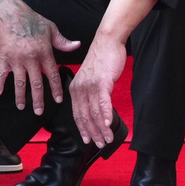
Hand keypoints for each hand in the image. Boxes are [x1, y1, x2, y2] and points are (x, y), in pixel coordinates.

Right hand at [0, 0, 76, 114]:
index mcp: (44, 52)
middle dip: (38, 99)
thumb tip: (76, 45)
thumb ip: (63, 41)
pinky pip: (1, 73)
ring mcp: (17, 60)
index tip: (58, 100)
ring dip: (21, 96)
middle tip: (40, 112)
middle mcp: (31, 59)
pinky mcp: (5, 58)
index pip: (52, 74)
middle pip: (36, 83)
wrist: (10, 14)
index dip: (56, 88)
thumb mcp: (51, 29)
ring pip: (20, 82)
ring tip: (22, 106)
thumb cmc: (31, 20)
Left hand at [69, 33, 125, 147]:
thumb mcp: (91, 79)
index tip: (87, 139)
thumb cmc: (101, 59)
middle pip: (85, 116)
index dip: (82, 128)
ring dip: (101, 128)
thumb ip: (92, 94)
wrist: (107, 41)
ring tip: (107, 138)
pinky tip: (109, 124)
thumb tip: (98, 110)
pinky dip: (106, 114)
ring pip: (94, 112)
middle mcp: (79, 88)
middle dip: (93, 132)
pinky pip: (103, 101)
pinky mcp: (102, 81)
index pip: (77, 114)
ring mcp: (90, 85)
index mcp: (75, 88)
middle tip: (100, 144)